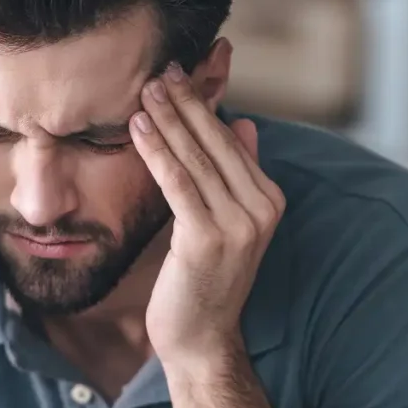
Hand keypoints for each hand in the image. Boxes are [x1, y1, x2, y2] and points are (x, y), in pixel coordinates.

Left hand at [130, 64, 285, 362]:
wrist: (201, 338)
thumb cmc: (206, 279)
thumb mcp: (229, 222)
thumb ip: (239, 173)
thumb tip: (244, 123)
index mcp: (269, 199)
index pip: (231, 141)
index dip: (203, 105)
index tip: (179, 74)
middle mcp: (261, 209)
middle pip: (216, 143)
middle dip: (185, 103)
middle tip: (160, 69)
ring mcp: (238, 225)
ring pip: (196, 158)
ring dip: (168, 119)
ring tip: (146, 88)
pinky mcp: (207, 238)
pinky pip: (178, 183)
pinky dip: (157, 151)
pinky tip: (139, 127)